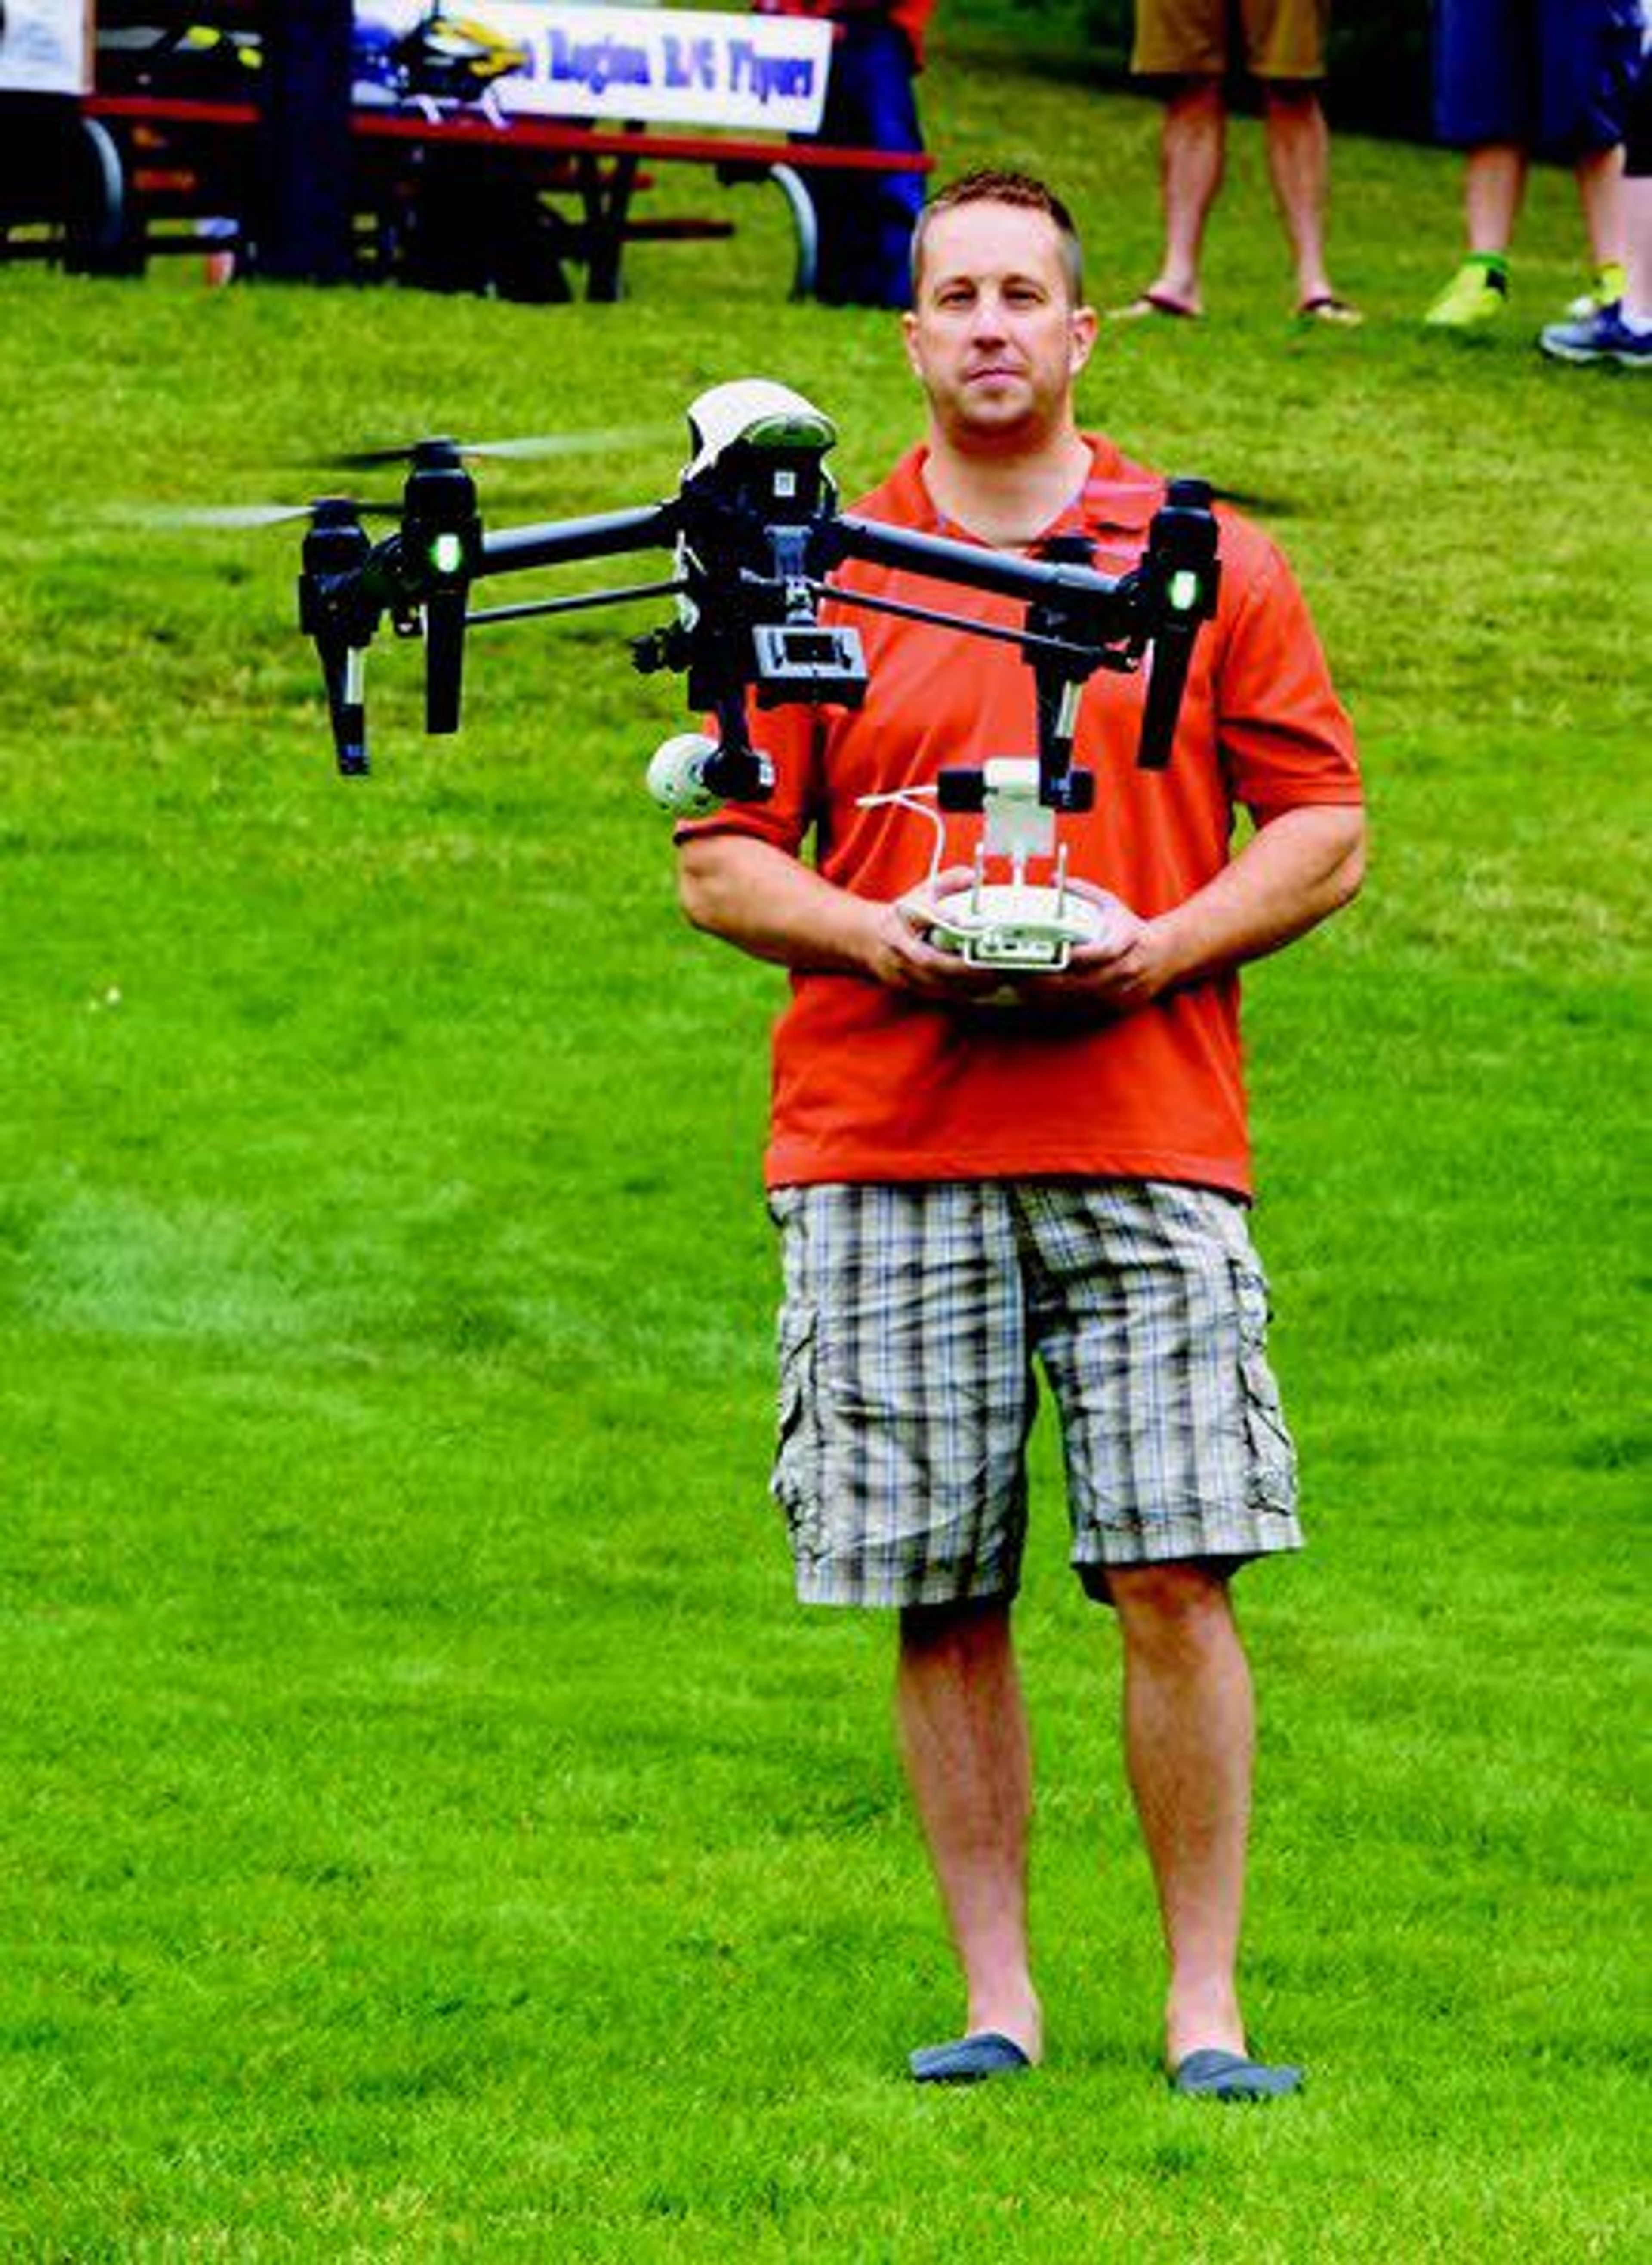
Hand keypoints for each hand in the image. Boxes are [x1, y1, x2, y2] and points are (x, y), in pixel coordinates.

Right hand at [861, 867, 1009, 999]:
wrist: (868, 939)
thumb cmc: (901, 916)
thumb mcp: (922, 891)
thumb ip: (948, 882)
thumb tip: (973, 876)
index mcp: (902, 916)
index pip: (919, 914)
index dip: (938, 916)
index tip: (958, 920)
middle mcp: (899, 944)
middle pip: (929, 959)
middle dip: (962, 966)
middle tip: (991, 966)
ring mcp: (901, 968)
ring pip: (934, 982)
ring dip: (966, 985)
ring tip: (994, 980)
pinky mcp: (907, 986)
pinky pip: (936, 994)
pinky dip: (960, 994)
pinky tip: (982, 991)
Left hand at [1009, 880, 1175, 1015]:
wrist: (1165, 956)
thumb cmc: (1132, 930)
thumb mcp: (1112, 905)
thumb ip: (1084, 892)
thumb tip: (1055, 880)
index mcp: (1127, 941)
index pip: (1104, 952)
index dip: (1082, 955)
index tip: (1060, 953)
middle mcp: (1126, 969)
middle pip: (1087, 982)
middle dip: (1053, 981)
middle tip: (1025, 975)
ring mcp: (1122, 991)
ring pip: (1083, 1000)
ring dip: (1052, 997)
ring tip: (1024, 988)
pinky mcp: (1117, 1006)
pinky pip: (1086, 1011)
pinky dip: (1062, 1007)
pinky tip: (1040, 1001)